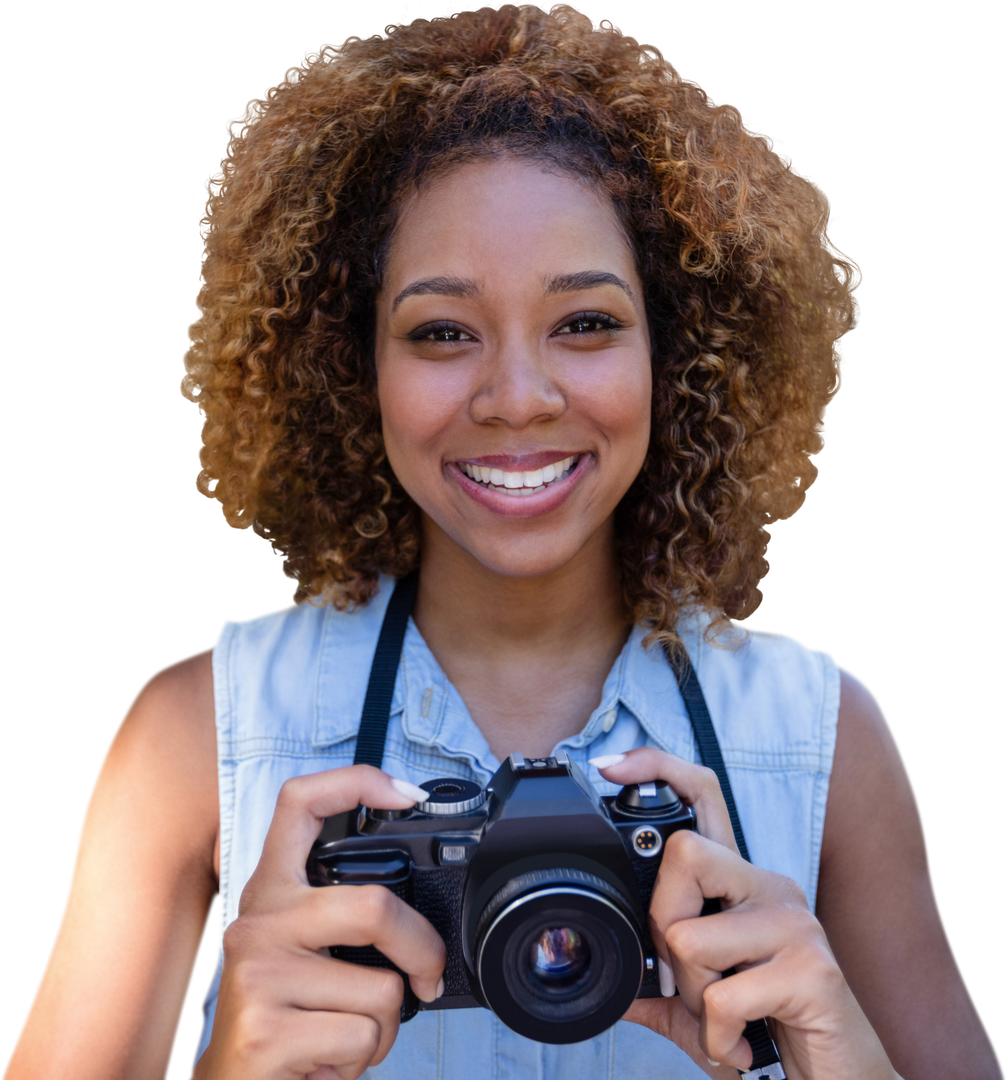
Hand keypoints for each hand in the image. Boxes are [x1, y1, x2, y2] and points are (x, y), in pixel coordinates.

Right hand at [192, 765, 445, 1079]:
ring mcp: (258, 976)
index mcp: (271, 890)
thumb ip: (339, 917)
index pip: (299, 802)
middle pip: (373, 906)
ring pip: (382, 989)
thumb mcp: (298, 951)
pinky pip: (363, 1037)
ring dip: (383, 1027)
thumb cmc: (282, 1017)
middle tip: (428, 974)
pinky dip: (364, 1059)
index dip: (356, 781)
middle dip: (422, 948)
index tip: (404, 794)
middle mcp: (259, 922)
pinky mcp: (267, 1033)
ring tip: (342, 1031)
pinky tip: (326, 1060)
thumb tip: (419, 913)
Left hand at [593, 748, 896, 1079]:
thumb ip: (658, 984)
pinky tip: (738, 1045)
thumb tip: (605, 974)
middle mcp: (770, 887)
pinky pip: (721, 997)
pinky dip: (715, 1036)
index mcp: (741, 883)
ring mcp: (794, 924)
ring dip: (691, 997)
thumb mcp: (701, 1003)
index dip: (656, 768)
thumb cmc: (768, 1029)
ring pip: (689, 937)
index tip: (610, 768)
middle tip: (685, 977)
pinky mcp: (813, 970)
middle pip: (684, 854)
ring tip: (723, 1020)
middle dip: (663, 925)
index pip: (703, 794)